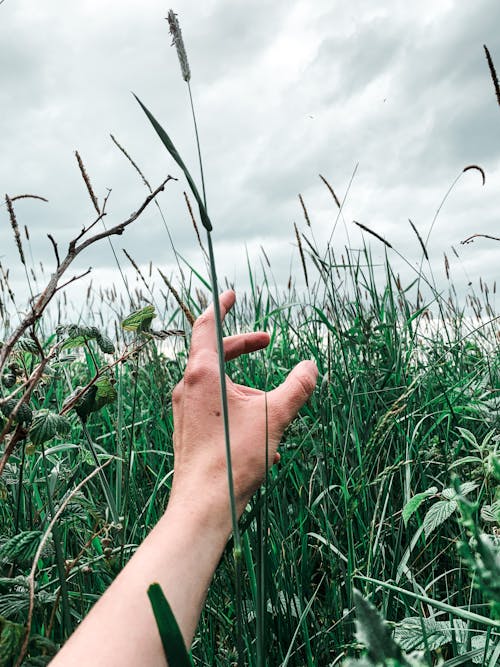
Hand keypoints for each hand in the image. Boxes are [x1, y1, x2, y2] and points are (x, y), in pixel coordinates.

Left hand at [170, 290, 317, 516]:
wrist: (204, 504)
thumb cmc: (235, 457)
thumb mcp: (275, 416)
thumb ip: (297, 387)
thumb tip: (311, 367)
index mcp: (203, 374)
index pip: (207, 326)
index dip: (220, 307)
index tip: (230, 294)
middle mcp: (187, 387)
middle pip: (214, 353)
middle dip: (242, 345)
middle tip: (266, 342)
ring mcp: (185, 409)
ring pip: (216, 383)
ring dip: (244, 384)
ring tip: (272, 406)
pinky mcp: (187, 429)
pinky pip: (213, 406)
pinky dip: (236, 406)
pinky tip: (260, 435)